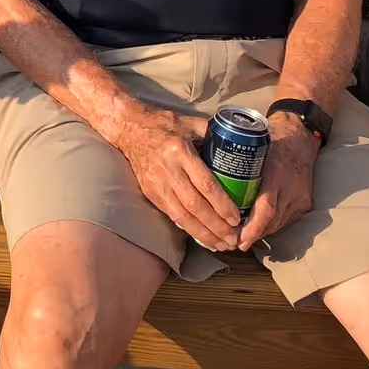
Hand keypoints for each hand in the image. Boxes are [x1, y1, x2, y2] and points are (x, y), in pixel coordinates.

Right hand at [110, 105, 243, 251]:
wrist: (128, 127)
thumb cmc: (163, 123)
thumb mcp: (190, 122)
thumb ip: (213, 134)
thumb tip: (239, 145)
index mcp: (180, 151)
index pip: (205, 184)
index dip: (222, 204)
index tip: (236, 218)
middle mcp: (167, 169)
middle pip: (195, 205)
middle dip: (216, 226)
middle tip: (233, 239)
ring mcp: (156, 183)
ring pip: (182, 215)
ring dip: (202, 233)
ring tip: (221, 245)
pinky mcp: (149, 192)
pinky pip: (171, 214)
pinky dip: (188, 228)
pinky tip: (202, 237)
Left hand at [237, 115, 318, 248]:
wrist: (299, 137)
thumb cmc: (268, 139)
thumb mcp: (250, 147)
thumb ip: (231, 162)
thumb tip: (203, 177)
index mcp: (275, 172)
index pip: (265, 208)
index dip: (252, 227)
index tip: (236, 238)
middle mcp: (290, 187)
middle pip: (271, 221)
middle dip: (251, 235)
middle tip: (230, 243)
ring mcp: (299, 197)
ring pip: (278, 224)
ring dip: (259, 233)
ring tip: (239, 239)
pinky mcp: (305, 203)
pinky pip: (286, 221)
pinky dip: (270, 227)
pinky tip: (256, 230)